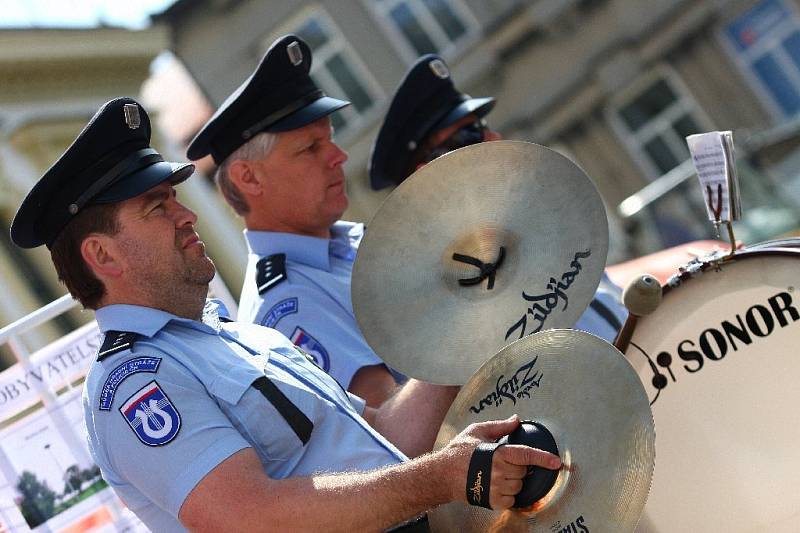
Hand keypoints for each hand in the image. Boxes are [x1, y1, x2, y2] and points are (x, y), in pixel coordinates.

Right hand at [439, 415, 560, 509]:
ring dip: (513, 480)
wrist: (442, 475)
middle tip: (501, 462)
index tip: (557, 462)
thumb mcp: (477, 431)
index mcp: (498, 453)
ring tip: (496, 474)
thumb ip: (500, 426)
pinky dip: (507, 494)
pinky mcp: (493, 501)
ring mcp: (497, 488)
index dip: (543, 458)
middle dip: (518, 466)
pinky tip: (495, 485)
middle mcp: (499, 472)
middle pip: (524, 471)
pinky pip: (511, 500)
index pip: (527, 454)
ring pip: (519, 486)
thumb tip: (516, 420)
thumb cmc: (458, 452)